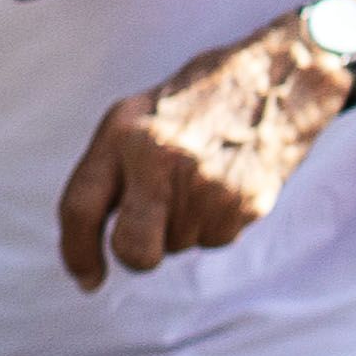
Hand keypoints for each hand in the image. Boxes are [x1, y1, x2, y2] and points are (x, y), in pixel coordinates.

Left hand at [59, 20, 352, 287]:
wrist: (278, 77)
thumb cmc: (197, 99)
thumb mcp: (137, 114)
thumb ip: (109, 170)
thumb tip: (88, 242)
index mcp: (126, 134)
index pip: (81, 208)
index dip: (76, 252)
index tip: (87, 277)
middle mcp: (163, 161)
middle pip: (133, 250)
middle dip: (136, 254)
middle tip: (145, 237)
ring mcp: (208, 186)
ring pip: (177, 245)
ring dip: (181, 225)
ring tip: (200, 176)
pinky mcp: (245, 203)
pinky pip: (214, 238)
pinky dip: (214, 221)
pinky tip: (225, 180)